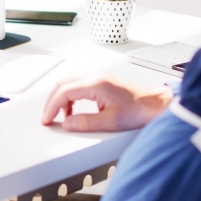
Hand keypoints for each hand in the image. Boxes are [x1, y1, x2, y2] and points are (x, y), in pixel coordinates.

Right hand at [41, 73, 172, 132]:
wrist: (153, 104)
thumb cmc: (138, 110)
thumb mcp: (110, 121)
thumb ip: (86, 122)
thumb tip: (67, 123)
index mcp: (95, 84)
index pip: (63, 92)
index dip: (52, 107)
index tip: (47, 119)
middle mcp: (94, 76)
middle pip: (62, 85)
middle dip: (52, 103)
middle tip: (48, 118)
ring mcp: (96, 76)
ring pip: (68, 84)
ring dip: (60, 99)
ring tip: (59, 117)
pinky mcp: (99, 80)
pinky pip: (76, 85)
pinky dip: (69, 97)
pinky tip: (71, 110)